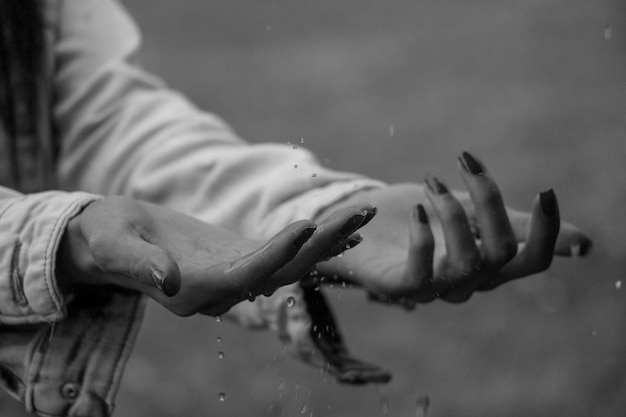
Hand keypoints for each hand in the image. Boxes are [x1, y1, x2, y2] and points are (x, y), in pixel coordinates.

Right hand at [57, 196, 375, 315]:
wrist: (110, 240)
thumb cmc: (105, 238)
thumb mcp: (114, 246)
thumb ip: (140, 265)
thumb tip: (171, 280)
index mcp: (195, 290)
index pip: (244, 276)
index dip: (276, 254)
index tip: (306, 226)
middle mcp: (222, 291)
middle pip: (281, 273)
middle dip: (321, 246)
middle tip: (360, 215)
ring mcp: (234, 276)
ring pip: (290, 264)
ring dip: (327, 241)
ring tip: (363, 214)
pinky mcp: (239, 258)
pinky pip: (284, 255)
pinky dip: (313, 242)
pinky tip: (344, 229)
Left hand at [314, 152, 591, 304]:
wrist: (360, 225)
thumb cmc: (418, 218)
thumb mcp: (470, 212)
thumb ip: (516, 223)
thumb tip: (585, 243)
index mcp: (488, 263)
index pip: (532, 261)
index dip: (547, 231)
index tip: (545, 189)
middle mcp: (467, 281)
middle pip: (501, 252)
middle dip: (489, 200)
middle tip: (463, 161)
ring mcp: (433, 288)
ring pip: (468, 262)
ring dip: (454, 213)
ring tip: (432, 180)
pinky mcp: (398, 287)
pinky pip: (420, 274)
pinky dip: (424, 237)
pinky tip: (417, 208)